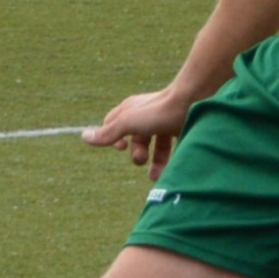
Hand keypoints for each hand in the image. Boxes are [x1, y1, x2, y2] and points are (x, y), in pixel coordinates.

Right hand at [80, 84, 200, 179]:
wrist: (195, 101)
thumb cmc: (158, 111)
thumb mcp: (128, 123)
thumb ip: (108, 133)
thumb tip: (84, 137)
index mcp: (131, 110)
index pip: (113, 124)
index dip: (113, 138)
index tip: (121, 147)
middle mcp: (147, 115)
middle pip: (137, 139)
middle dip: (138, 154)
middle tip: (142, 159)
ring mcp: (166, 122)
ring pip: (158, 147)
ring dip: (156, 163)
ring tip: (157, 176)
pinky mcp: (183, 128)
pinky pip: (175, 148)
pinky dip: (172, 161)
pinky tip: (172, 171)